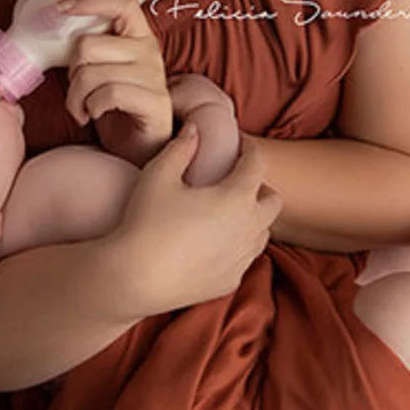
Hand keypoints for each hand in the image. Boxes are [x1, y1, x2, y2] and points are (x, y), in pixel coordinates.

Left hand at [57, 0, 172, 167]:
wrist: (140, 151)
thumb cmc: (116, 110)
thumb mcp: (102, 73)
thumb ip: (90, 52)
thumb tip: (55, 32)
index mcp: (138, 37)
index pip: (121, 3)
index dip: (90, 0)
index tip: (61, 7)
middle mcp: (150, 51)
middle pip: (88, 45)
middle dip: (71, 73)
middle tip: (77, 92)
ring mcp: (155, 76)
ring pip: (91, 73)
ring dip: (76, 97)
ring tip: (82, 109)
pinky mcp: (155, 101)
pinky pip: (108, 94)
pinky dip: (91, 108)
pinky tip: (93, 115)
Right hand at [106, 123, 283, 319]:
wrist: (135, 279)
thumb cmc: (145, 223)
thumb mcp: (158, 175)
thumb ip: (181, 147)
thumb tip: (194, 128)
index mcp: (237, 197)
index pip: (258, 162)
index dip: (250, 147)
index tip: (239, 143)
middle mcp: (249, 228)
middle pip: (273, 200)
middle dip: (259, 186)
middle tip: (234, 180)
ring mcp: (242, 258)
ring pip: (263, 232)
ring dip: (252, 218)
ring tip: (226, 212)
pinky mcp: (231, 281)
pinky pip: (245, 259)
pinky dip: (237, 246)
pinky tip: (213, 243)